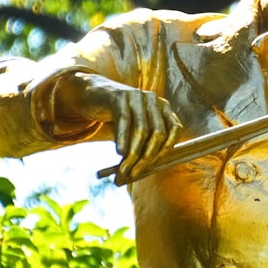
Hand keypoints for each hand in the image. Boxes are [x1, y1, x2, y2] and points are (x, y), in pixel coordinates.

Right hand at [67, 73, 182, 184]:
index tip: (153, 166)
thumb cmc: (118, 117)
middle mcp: (154, 100)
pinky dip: (123, 139)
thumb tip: (144, 170)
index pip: (174, 130)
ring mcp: (137, 96)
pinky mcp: (119, 96)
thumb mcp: (135, 128)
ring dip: (133, 153)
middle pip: (158, 133)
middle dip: (147, 156)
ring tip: (124, 169)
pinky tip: (120, 153)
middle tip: (134, 173)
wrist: (93, 94)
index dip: (165, 149)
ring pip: (141, 130)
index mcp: (163, 107)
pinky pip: (124, 121)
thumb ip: (143, 144)